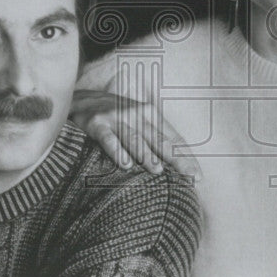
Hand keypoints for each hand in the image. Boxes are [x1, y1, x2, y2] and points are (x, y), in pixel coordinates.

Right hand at [71, 89, 201, 178]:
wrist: (79, 99)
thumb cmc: (113, 114)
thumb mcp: (136, 119)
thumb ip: (153, 136)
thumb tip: (176, 164)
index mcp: (149, 114)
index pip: (172, 138)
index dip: (186, 157)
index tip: (197, 176)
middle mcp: (135, 114)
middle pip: (159, 140)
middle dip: (175, 159)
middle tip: (187, 176)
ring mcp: (115, 117)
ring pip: (135, 139)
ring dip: (146, 155)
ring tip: (157, 170)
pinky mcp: (96, 123)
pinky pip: (108, 138)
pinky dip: (117, 151)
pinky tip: (124, 164)